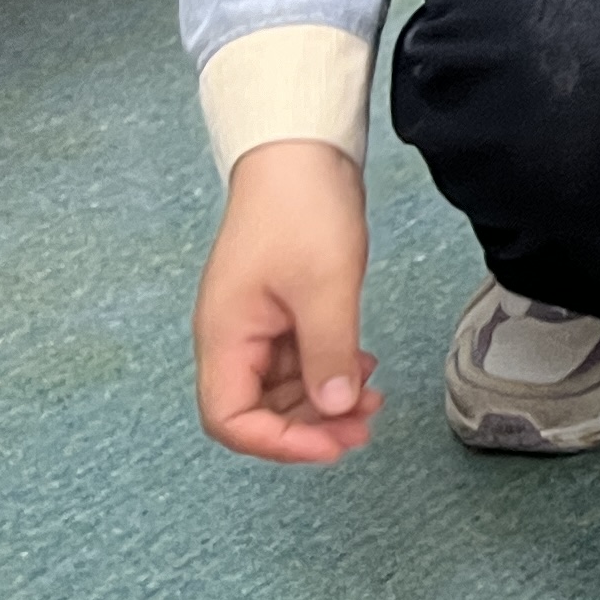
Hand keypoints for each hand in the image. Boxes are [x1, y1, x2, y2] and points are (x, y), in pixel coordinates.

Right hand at [195, 140, 377, 462]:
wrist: (301, 154)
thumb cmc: (301, 211)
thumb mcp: (325, 287)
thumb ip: (329, 353)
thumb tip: (337, 410)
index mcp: (225, 336)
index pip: (229, 419)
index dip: (278, 443)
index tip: (332, 445)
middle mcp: (233, 338)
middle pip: (257, 410)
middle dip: (310, 427)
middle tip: (365, 429)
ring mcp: (256, 325)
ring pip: (283, 389)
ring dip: (325, 402)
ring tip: (374, 398)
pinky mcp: (282, 311)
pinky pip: (299, 360)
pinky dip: (330, 371)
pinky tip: (364, 366)